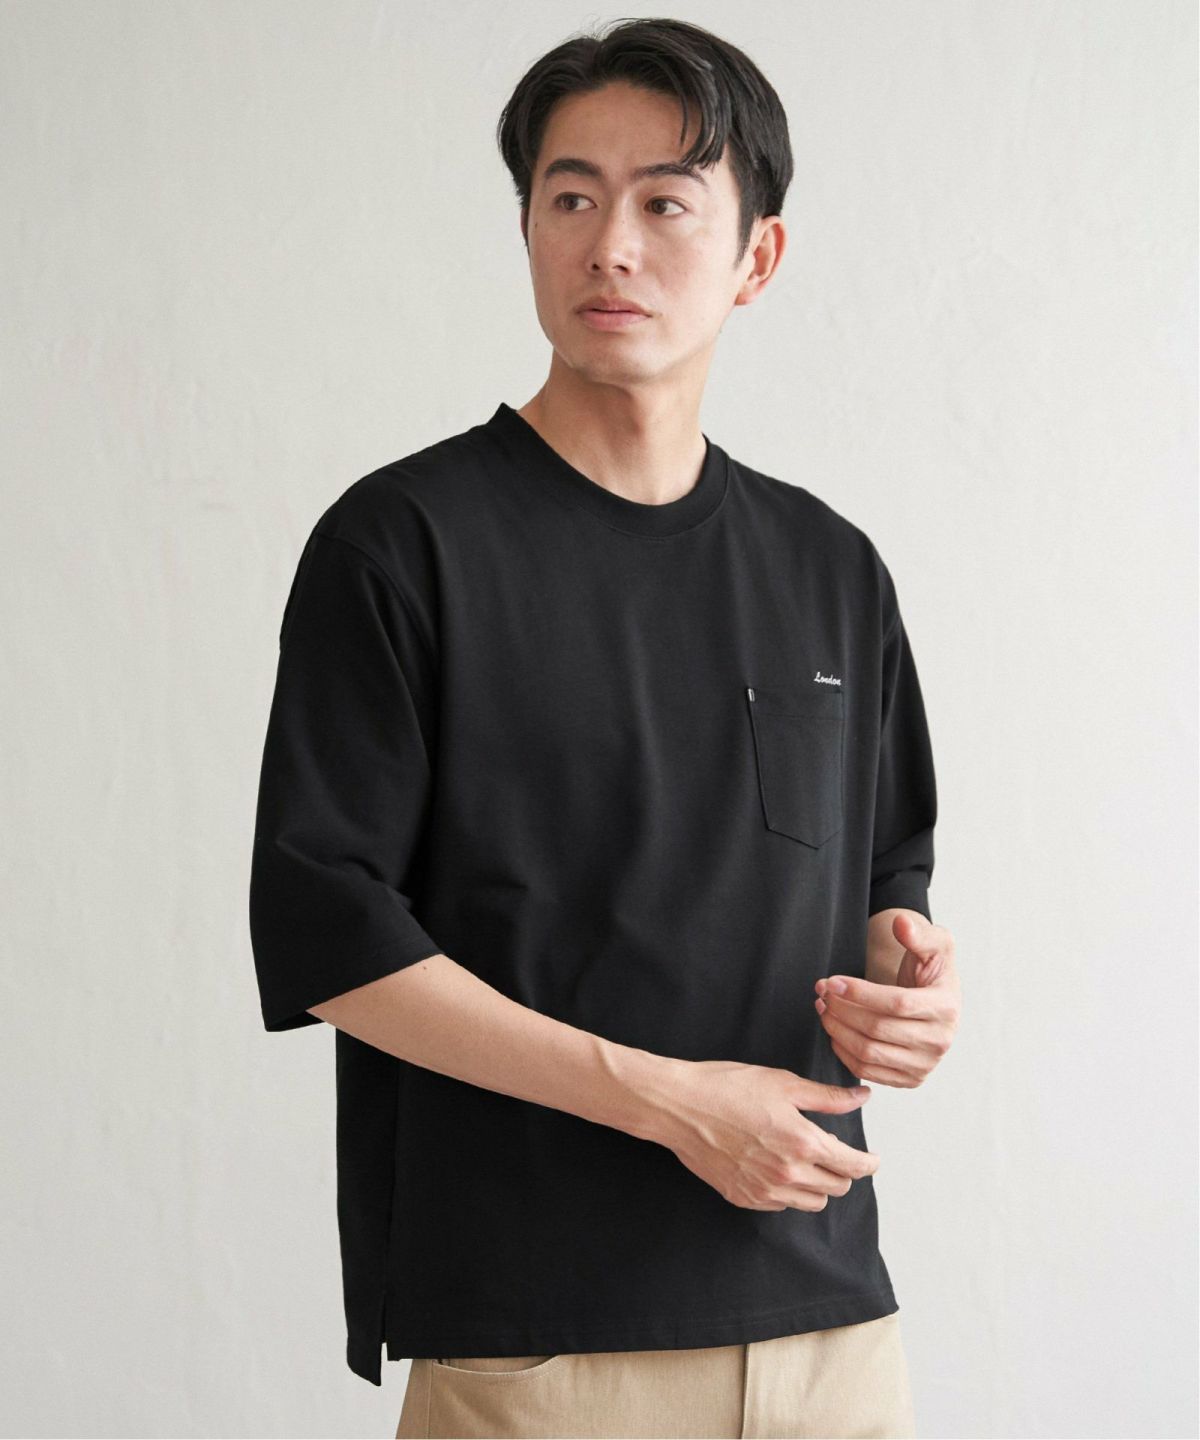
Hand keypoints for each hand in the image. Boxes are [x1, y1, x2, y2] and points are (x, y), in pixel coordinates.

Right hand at [655, 1059, 880, 1212]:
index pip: (853, 1166)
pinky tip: (777, 1168)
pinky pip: (782, 1206)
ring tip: (806, 1160)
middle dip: (843, 1171)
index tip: (872, 1159)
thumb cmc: (727, 1087)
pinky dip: (789, 1192)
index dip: (868, 1163)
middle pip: (837, 1188)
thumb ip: (826, 1098)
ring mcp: (764, 1191)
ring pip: (812, 1202)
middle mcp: (788, 1174)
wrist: (679, 1106)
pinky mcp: (744, 1199)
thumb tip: (862, 1097)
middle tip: (834, 1151)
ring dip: (818, 1185)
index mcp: (802, 1142)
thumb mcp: (783, 1083)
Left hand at [813, 913, 960, 1088]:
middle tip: (822, 993)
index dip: (860, 993)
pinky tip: (834, 1030)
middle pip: (878, 1029)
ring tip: (824, 1008)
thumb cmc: (931, 970)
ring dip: (837, 1030)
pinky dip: (843, 1052)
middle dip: (842, 1009)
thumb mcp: (934, 943)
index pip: (897, 1003)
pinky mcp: (910, 1078)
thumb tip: (902, 923)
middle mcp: (939, 1041)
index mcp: (946, 1007)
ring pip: (869, 1052)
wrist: (933, 999)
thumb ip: (919, 933)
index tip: (832, 981)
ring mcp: (925, 1063)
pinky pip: (868, 1070)